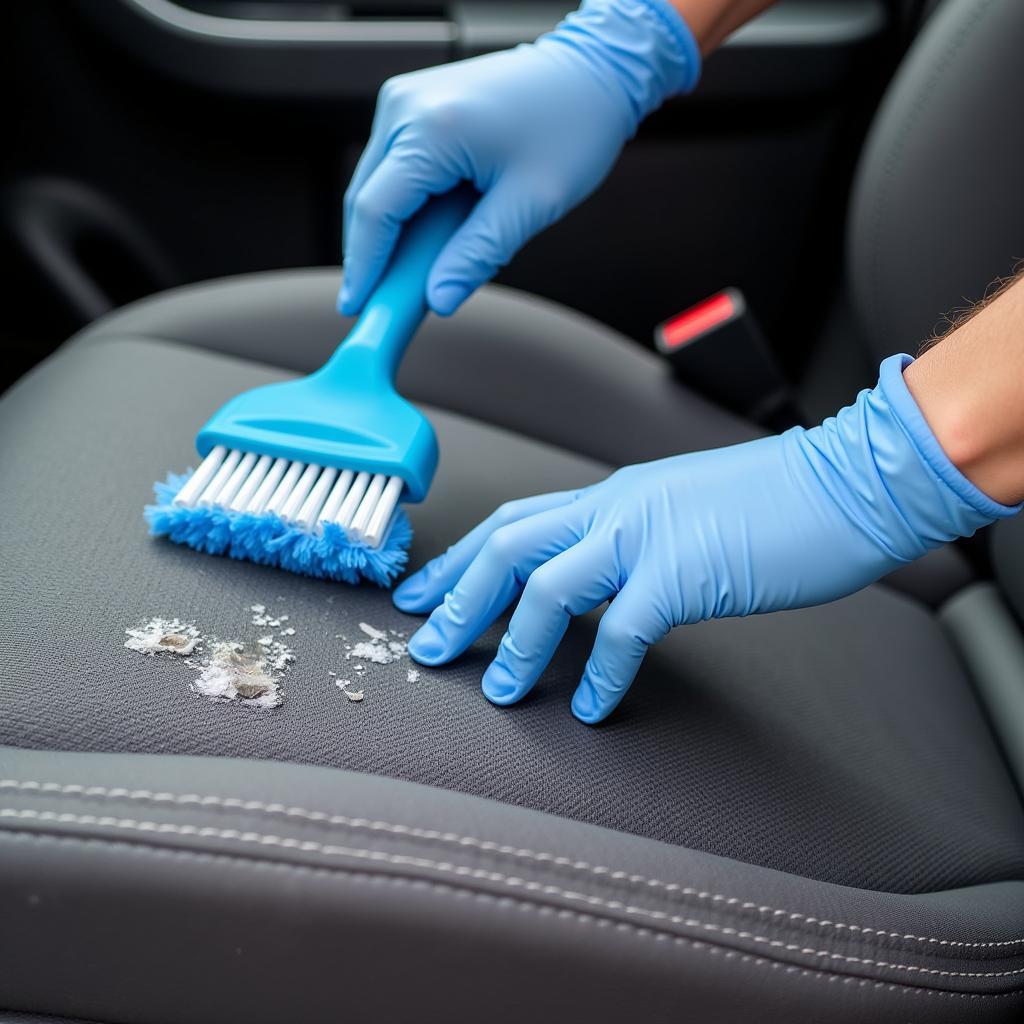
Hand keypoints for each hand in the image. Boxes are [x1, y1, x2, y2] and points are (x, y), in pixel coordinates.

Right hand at [339, 0, 699, 317]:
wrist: (592, 74)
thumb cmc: (572, 125)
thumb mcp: (529, 204)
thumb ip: (477, 256)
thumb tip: (439, 299)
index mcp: (431, 128)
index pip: (375, 211)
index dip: (364, 267)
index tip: (358, 307)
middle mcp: (406, 105)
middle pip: (366, 199)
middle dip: (374, 255)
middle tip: (388, 303)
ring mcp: (406, 101)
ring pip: (376, 186)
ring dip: (391, 233)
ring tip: (420, 270)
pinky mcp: (414, 105)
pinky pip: (393, 169)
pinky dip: (404, 208)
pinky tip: (428, 237)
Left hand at [394, 356, 1016, 722]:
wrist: (851, 482)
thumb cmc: (778, 501)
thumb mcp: (686, 511)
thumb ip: (637, 539)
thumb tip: (602, 582)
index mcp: (615, 494)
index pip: (515, 522)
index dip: (461, 559)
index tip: (426, 592)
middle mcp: (617, 508)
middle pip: (508, 546)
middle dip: (457, 598)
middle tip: (427, 644)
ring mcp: (648, 536)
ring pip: (546, 586)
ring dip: (513, 642)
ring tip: (497, 690)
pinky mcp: (686, 572)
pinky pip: (621, 630)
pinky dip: (600, 674)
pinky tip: (593, 707)